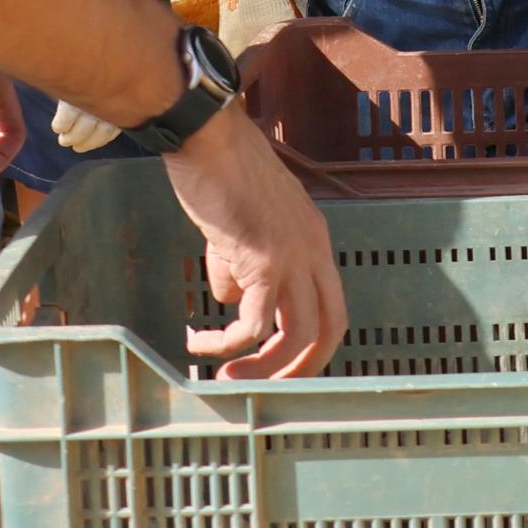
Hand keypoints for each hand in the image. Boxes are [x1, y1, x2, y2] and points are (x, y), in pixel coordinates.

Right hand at [165, 105, 345, 377]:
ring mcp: (293, 257)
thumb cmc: (218, 173)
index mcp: (313, 242)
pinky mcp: (263, 261)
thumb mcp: (239, 228)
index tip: (276, 362)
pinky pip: (253, 324)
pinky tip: (197, 341)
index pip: (330, 305)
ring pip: (300, 335)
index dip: (310, 342)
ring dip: (265, 369)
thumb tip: (229, 300)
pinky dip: (226, 343)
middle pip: (330, 328)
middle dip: (301, 368)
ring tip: (225, 377)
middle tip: (263, 388)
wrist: (208, 138)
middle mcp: (314, 252)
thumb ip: (239, 265)